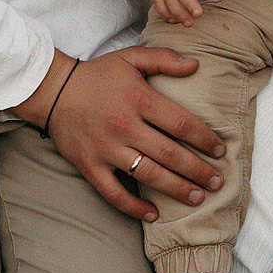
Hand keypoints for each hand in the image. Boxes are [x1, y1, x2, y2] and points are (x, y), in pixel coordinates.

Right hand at [19, 47, 225, 221]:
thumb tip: (195, 65)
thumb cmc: (96, 75)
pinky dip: (134, 207)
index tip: (220, 150)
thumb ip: (163, 59)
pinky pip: (114, 193)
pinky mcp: (90, 166)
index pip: (181, 124)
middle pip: (170, 154)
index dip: (204, 139)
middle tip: (218, 182)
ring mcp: (107, 149)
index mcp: (139, 100)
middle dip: (198, 170)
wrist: (52, 90)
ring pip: (148, 175)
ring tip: (197, 198)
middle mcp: (125, 127)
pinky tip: (153, 215)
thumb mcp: (130, 57)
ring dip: (176, 189)